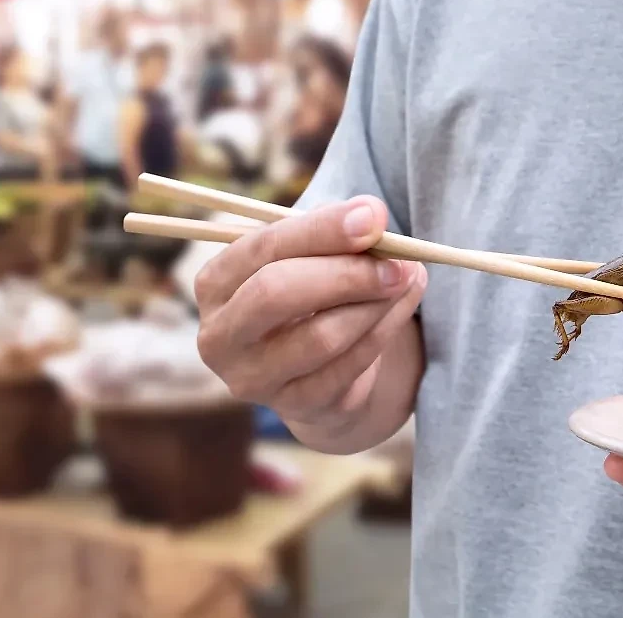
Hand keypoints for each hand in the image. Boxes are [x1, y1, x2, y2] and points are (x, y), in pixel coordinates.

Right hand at [195, 195, 425, 439]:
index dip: (321, 230)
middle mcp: (220, 335)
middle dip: (345, 273)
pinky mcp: (296, 405)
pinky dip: (384, 330)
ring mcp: (253, 378)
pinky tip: (403, 306)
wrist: (317, 370)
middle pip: (276, 294)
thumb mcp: (311, 258)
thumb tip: (370, 216)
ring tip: (407, 278)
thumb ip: (331, 234)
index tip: (374, 217)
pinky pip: (348, 366)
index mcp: (215, 283)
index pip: (262, 248)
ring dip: (374, 304)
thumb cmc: (309, 295)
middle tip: (398, 261)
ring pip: (320, 336)